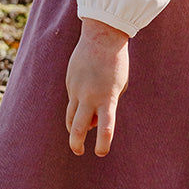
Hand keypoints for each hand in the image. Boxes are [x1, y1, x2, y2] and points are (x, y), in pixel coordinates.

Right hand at [65, 18, 128, 156]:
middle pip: (77, 128)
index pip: (105, 128)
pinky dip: (79, 104)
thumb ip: (107, 104)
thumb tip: (92, 121)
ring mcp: (76, 89)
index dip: (102, 144)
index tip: (100, 152)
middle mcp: (89, 96)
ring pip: (70, 117)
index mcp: (107, 98)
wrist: (102, 36)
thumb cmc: (116, 63)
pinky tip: (87, 91)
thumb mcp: (119, 85)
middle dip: (76, 144)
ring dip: (73, 128)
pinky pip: (72, 100)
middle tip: (79, 152)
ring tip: (78, 134)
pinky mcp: (69, 82)